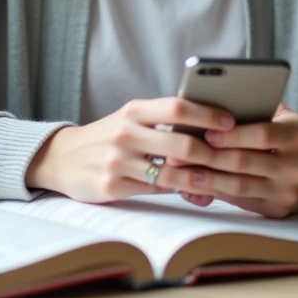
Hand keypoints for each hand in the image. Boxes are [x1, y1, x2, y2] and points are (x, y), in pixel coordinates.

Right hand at [25, 97, 236, 202]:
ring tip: (220, 180)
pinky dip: (177, 190)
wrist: (62, 157)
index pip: (177, 107)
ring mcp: (118, 161)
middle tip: (235, 158)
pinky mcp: (112, 186)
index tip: (231, 121)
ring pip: (171, 172)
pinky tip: (192, 191)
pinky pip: (155, 190)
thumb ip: (161, 120)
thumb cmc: (107, 136)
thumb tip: (209, 125)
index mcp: (133, 110)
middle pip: (181, 143)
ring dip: (200, 178)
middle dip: (213, 153)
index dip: (207, 113)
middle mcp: (125, 133)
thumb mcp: (129, 119)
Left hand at [171, 104, 297, 217]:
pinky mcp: (276, 210)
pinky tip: (193, 186)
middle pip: (246, 162)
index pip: (264, 134)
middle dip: (208, 157)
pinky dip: (214, 192)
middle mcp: (297, 167)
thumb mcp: (285, 118)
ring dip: (205, 179)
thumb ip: (257, 111)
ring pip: (239, 186)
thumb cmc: (292, 138)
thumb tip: (214, 104)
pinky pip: (240, 201)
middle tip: (178, 152)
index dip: (233, 134)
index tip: (205, 131)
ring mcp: (287, 192)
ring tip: (179, 172)